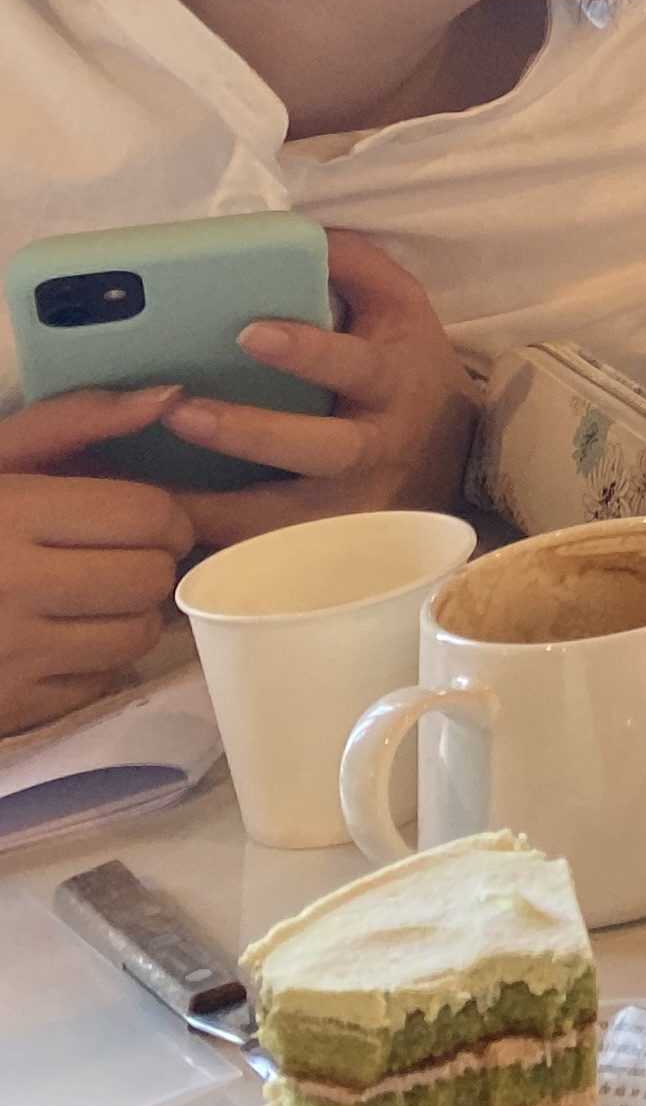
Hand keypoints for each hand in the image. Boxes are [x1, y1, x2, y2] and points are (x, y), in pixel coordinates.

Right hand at [0, 390, 190, 734]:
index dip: (165, 515)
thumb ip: (75, 420)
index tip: (149, 518)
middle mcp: (9, 586)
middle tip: (121, 557)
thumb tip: (169, 397)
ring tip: (94, 596)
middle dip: (151, 563)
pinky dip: (95, 661)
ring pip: (135, 635)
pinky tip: (62, 636)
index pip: (148, 515)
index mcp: (9, 514)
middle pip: (149, 578)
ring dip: (130, 613)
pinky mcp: (7, 707)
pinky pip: (99, 683)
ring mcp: (7, 654)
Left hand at [174, 231, 479, 549]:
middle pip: (317, 449)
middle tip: (181, 412)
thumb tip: (301, 231)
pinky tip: (154, 533)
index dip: (308, 352)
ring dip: (210, 509)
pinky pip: (257, 554)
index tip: (250, 333)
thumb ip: (356, 266)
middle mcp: (374, 450)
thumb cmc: (409, 371)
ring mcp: (349, 509)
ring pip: (279, 520)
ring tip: (145, 495)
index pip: (356, 366)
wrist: (453, 457)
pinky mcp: (320, 549)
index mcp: (394, 384)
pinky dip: (206, 546)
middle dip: (249, 433)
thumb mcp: (403, 309)